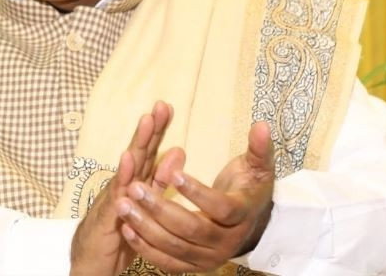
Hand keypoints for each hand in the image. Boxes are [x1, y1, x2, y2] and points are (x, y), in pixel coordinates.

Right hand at [70, 101, 177, 275]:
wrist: (91, 260)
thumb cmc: (119, 229)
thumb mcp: (146, 201)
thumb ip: (160, 178)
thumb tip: (178, 150)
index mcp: (136, 180)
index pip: (149, 151)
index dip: (158, 130)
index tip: (167, 107)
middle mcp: (124, 183)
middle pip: (139, 152)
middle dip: (150, 128)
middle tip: (160, 106)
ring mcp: (115, 196)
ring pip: (129, 167)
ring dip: (138, 143)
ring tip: (147, 121)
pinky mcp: (108, 214)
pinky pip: (117, 193)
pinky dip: (123, 175)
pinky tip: (128, 158)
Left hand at [115, 121, 274, 272]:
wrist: (250, 221)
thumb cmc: (249, 187)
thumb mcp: (258, 166)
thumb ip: (259, 148)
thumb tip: (261, 125)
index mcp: (241, 215)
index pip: (220, 208)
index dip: (198, 192)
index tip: (174, 174)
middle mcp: (226, 242)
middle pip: (192, 229)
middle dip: (161, 209)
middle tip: (136, 187)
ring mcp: (210, 258)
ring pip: (175, 248)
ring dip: (147, 227)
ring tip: (124, 204)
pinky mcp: (194, 266)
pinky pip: (168, 263)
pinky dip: (146, 248)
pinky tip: (127, 228)